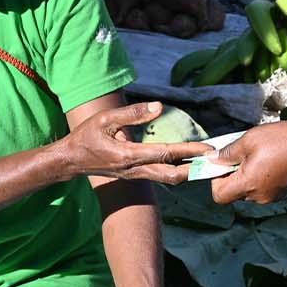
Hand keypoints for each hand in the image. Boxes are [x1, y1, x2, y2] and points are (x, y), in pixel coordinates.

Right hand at [61, 101, 209, 184]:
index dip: (189, 151)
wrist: (71, 160)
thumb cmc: (86, 137)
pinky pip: (160, 176)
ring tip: (206, 162)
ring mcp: (135, 175)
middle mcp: (135, 170)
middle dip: (195, 169)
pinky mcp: (135, 175)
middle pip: (172, 176)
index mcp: (128, 155)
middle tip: (215, 160)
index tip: (208, 149)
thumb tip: (159, 107)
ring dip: (188, 172)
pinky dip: (176, 171)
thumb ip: (133, 113)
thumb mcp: (105, 119)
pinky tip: (187, 163)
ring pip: (168, 179)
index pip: (165, 154)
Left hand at [209, 119, 286, 204]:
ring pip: (250, 190)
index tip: (223, 163)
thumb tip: (212, 159)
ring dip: (249, 175)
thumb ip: (227, 152)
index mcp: (249, 185)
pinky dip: (262, 176)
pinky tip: (273, 159)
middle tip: (242, 154)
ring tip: (261, 154)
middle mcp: (259, 196)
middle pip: (235, 193)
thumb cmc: (284, 140)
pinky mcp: (284, 193)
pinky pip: (264, 188)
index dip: (216, 180)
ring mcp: (273, 196)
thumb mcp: (250, 139)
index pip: (219, 195)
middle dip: (234, 175)